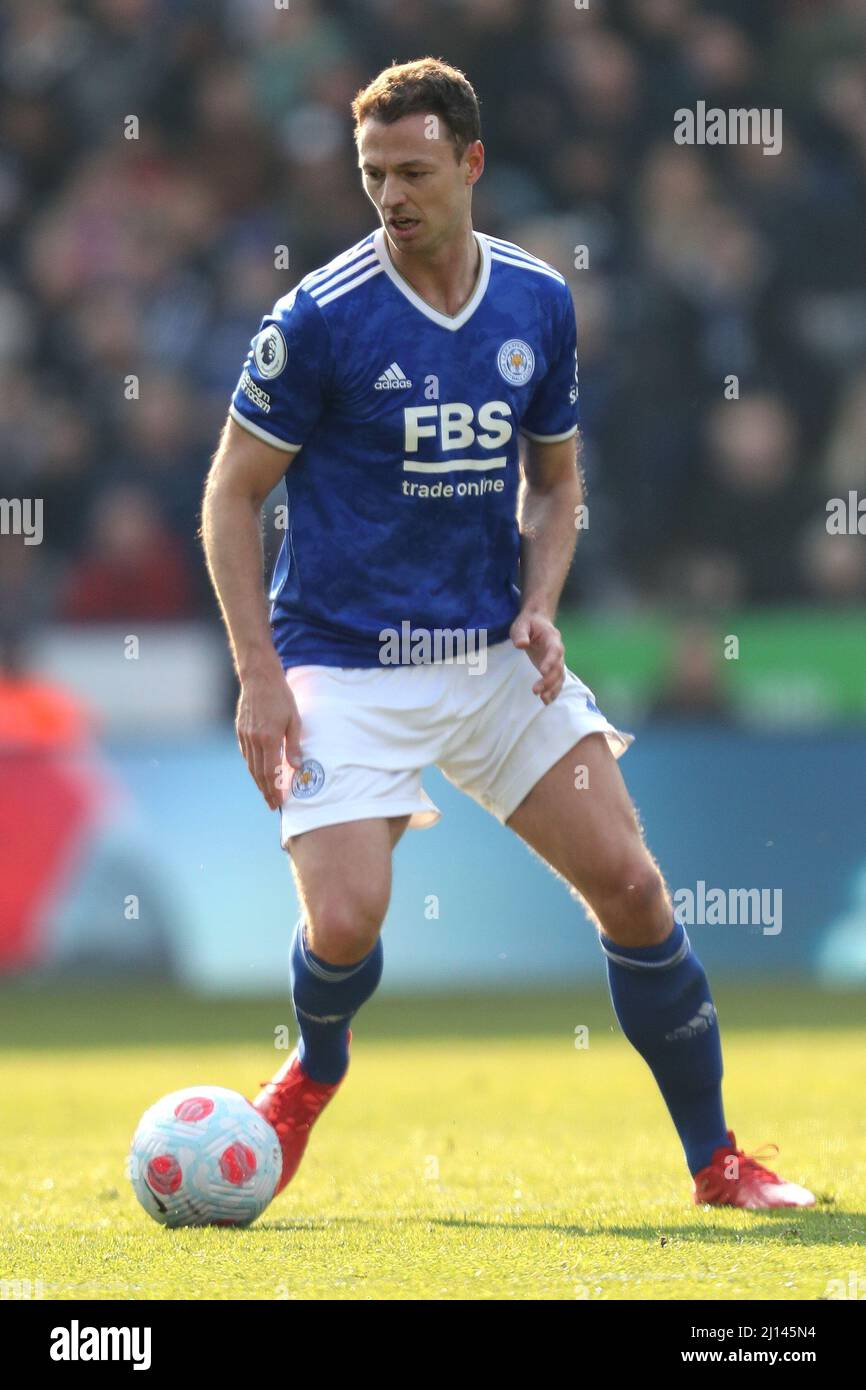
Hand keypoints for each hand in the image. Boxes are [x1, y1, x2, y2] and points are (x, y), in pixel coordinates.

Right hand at [235, 665, 302, 809]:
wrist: (259, 678)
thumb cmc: (281, 697)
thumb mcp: (294, 720)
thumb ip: (294, 746)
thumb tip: (297, 768)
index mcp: (269, 739)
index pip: (271, 772)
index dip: (275, 789)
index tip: (279, 802)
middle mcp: (254, 740)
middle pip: (259, 773)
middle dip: (266, 791)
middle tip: (272, 805)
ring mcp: (245, 736)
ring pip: (250, 766)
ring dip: (258, 782)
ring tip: (266, 793)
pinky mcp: (240, 731)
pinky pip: (246, 755)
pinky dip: (252, 767)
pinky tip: (258, 773)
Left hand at [510, 609, 564, 703]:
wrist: (538, 622)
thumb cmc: (528, 624)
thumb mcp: (521, 625)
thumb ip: (521, 634)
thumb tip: (521, 644)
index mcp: (552, 638)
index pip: (555, 650)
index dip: (550, 661)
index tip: (542, 671)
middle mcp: (558, 650)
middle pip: (558, 667)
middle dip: (548, 680)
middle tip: (536, 690)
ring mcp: (557, 660)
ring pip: (559, 676)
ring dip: (553, 689)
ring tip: (543, 699)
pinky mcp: (552, 668)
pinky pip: (556, 681)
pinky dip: (553, 691)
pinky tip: (546, 701)